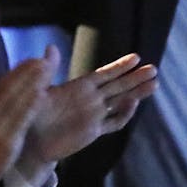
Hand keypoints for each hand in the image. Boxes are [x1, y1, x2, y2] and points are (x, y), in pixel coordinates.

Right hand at [0, 46, 57, 186]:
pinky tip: (42, 95)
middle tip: (44, 61)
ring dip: (33, 85)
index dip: (19, 70)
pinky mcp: (8, 139)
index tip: (33, 59)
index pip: (2, 82)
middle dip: (28, 74)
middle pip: (11, 89)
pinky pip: (21, 119)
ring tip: (46, 73)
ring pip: (18, 101)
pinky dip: (32, 106)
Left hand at [18, 52, 157, 180]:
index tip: (136, 57)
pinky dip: (124, 114)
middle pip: (117, 86)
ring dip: (137, 94)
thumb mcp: (38, 88)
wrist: (32, 139)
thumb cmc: (32, 111)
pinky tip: (133, 103)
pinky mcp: (94, 131)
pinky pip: (114, 122)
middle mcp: (89, 99)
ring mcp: (93, 114)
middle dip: (135, 78)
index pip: (104, 74)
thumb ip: (47, 70)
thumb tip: (51, 47)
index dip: (120, 66)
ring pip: (120, 102)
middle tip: (154, 69)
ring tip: (154, 84)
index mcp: (78, 86)